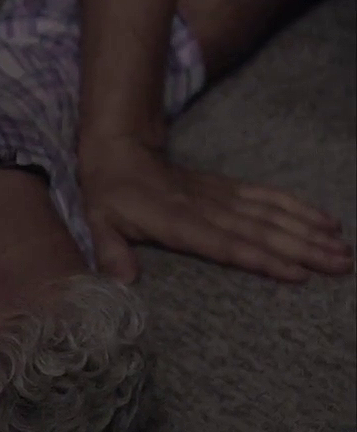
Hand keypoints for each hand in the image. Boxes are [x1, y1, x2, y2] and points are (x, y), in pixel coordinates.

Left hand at [78, 137, 353, 282]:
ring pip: (272, 214)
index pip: (226, 245)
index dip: (262, 258)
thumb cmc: (109, 194)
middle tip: (341, 265)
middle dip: (303, 249)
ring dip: (309, 231)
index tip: (297, 272)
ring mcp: (221, 197)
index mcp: (177, 222)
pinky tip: (326, 220)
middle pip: (261, 231)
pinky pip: (268, 197)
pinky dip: (298, 207)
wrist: (120, 151)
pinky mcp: (228, 189)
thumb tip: (122, 281)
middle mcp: (207, 209)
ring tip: (343, 249)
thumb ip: (110, 251)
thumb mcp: (98, 222)